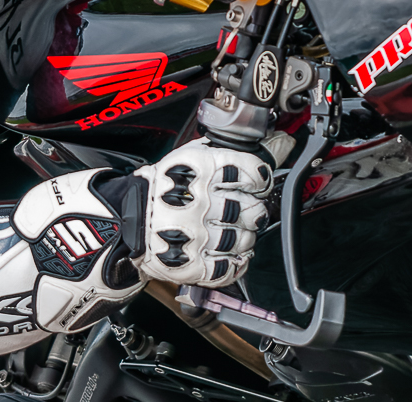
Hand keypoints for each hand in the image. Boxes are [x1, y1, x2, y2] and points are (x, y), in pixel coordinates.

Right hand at [132, 139, 271, 286]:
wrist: (129, 218)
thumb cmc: (166, 185)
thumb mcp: (196, 156)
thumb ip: (238, 151)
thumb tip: (282, 142)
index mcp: (199, 169)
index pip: (253, 173)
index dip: (261, 180)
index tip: (257, 184)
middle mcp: (197, 201)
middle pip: (253, 210)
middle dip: (255, 211)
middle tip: (245, 209)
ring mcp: (194, 235)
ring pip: (245, 240)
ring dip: (246, 237)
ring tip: (233, 230)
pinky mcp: (190, 264)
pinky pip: (228, 269)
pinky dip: (236, 263)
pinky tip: (229, 252)